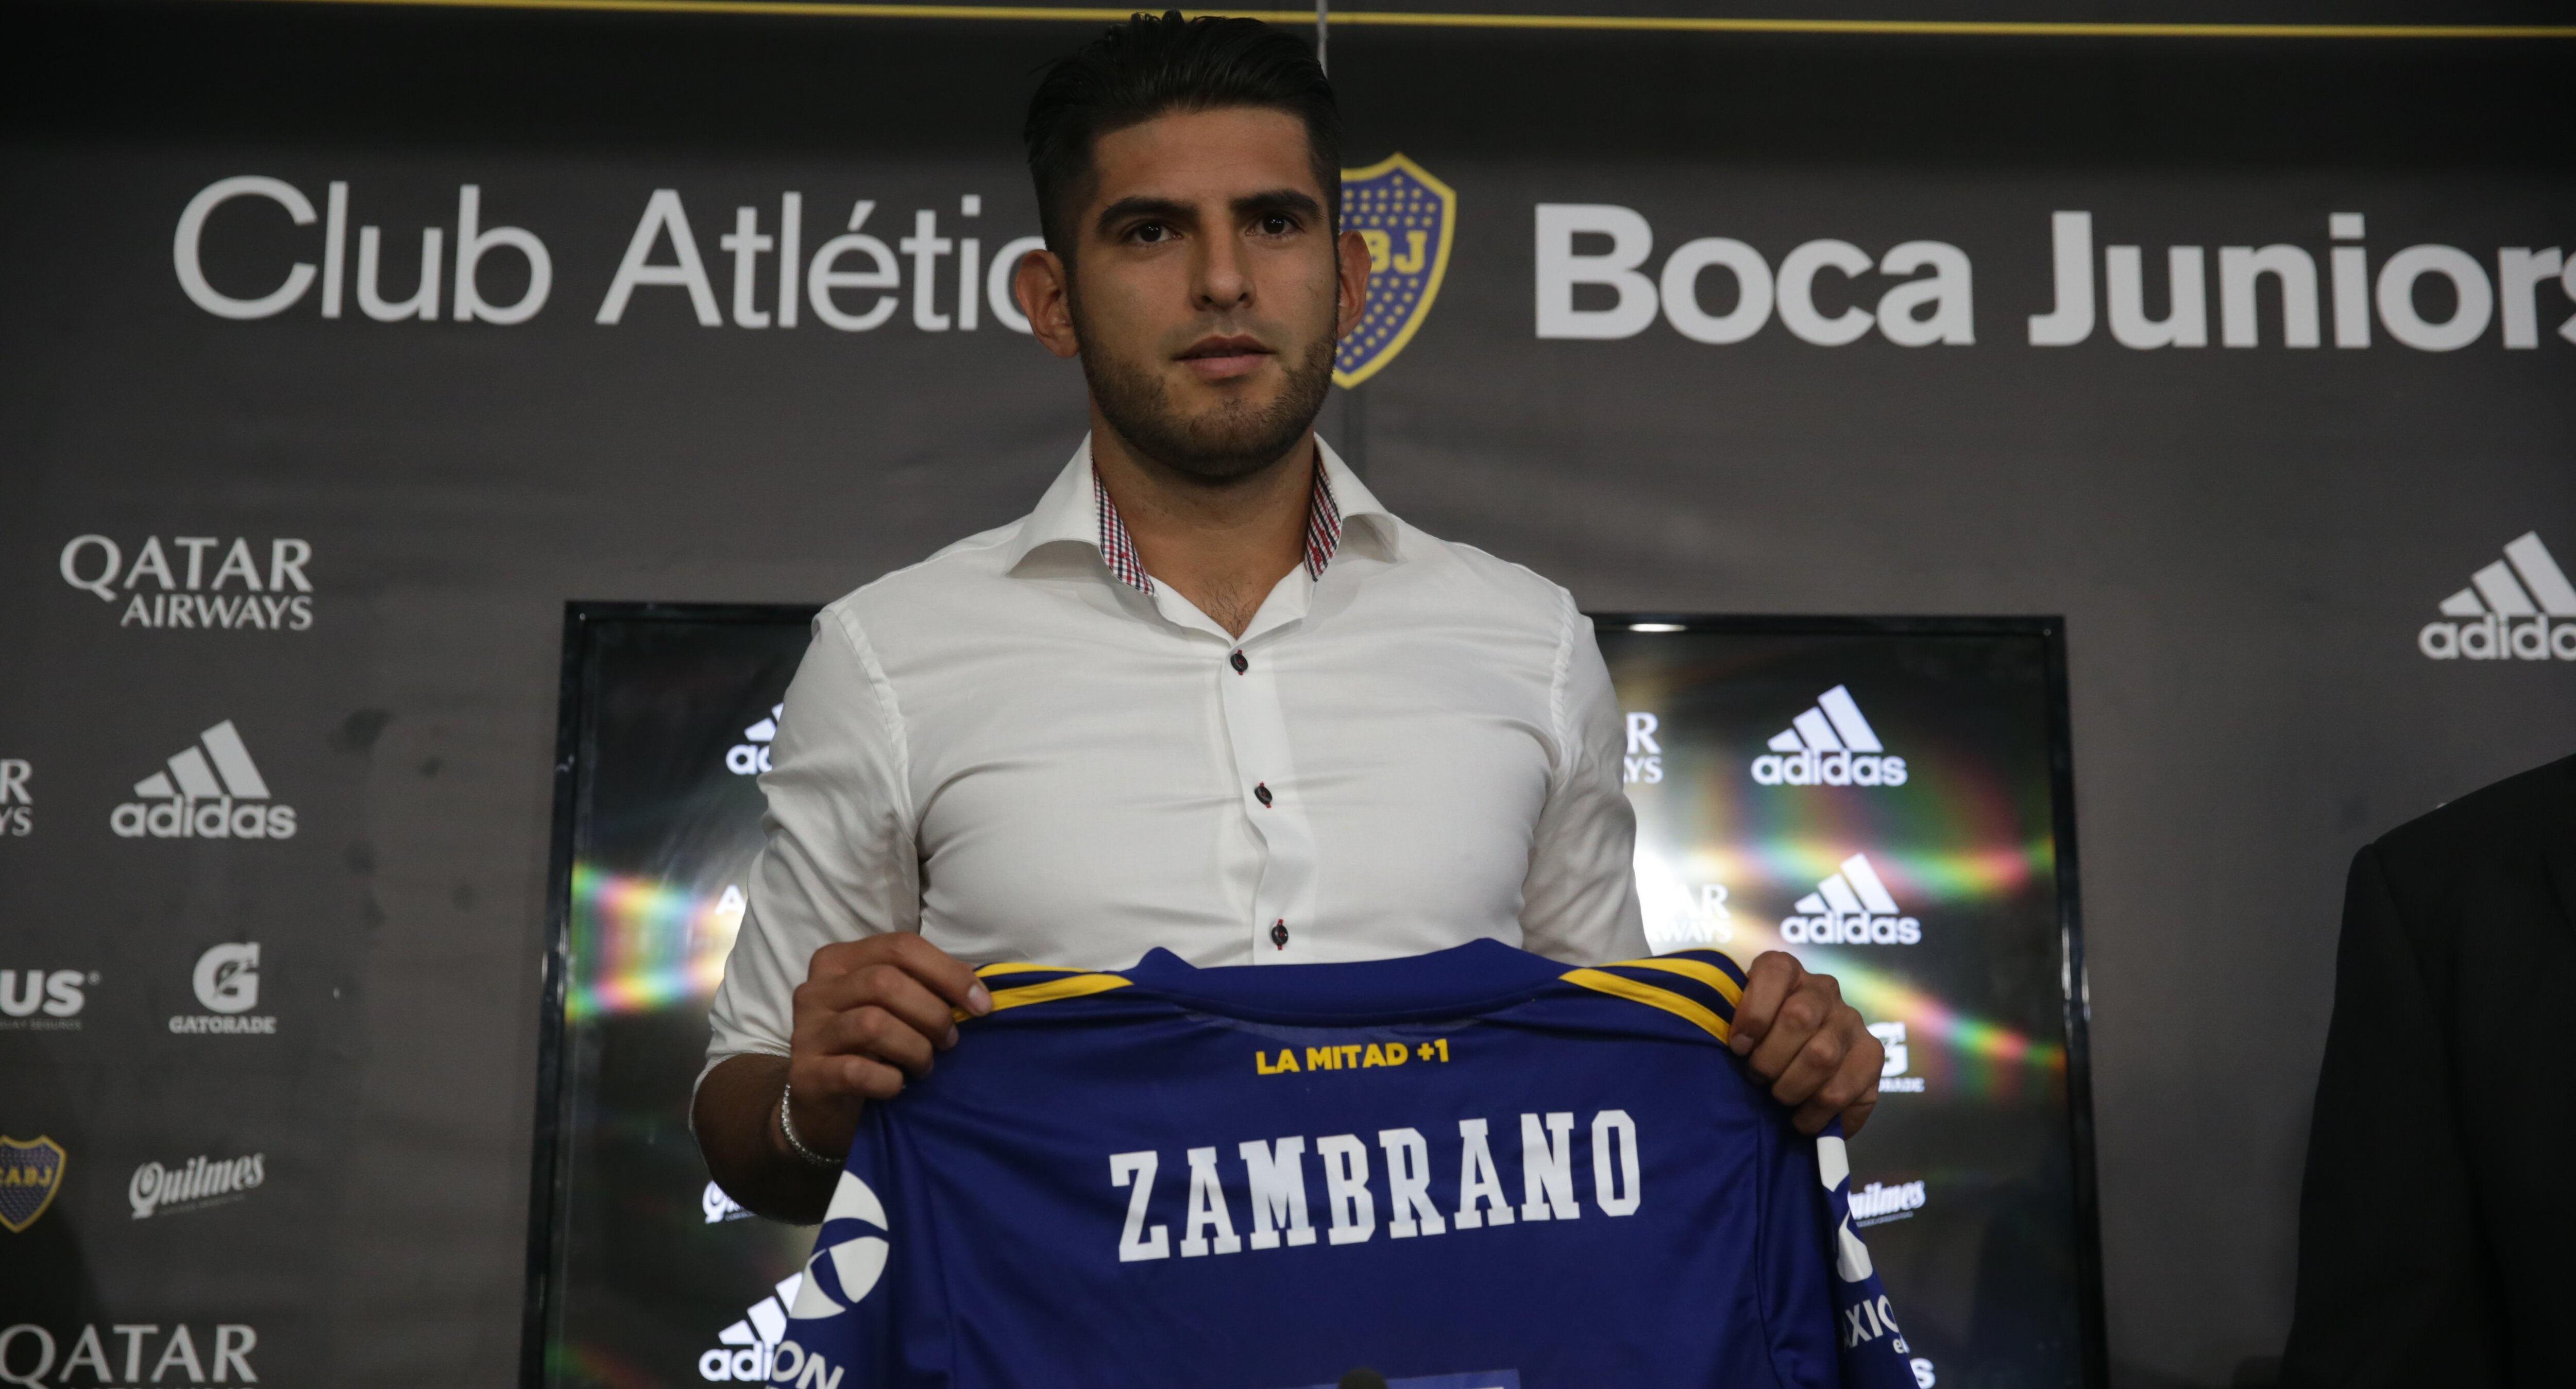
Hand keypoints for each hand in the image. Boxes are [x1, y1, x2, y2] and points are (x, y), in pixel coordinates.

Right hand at [782, 934, 990, 1160]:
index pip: (901, 947)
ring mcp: (806, 1031)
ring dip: (914, 1048)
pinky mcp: (805, 1074)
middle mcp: (816, 989)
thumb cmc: (867, 1048)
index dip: (949, 973)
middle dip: (932, 1013)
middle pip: (885, 982)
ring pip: (872, 1023)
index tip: (981, 1005)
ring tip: (925, 1065)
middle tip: (949, 1041)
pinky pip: (856, 1071)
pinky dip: (889, 1080)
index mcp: (840, 960)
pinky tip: (898, 1085)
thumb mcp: (891, 1008)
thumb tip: (976, 990)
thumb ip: (921, 988)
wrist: (820, 1104)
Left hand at [1731, 951, 1881, 1135]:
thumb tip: (1722, 1043)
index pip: (1775, 971)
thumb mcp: (1736, 1029)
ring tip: (1779, 1098)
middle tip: (1757, 1078)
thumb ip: (1729, 1025)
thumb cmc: (1755, 1050)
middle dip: (1769, 1059)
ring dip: (1792, 1087)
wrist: (1793, 1078)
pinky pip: (1845, 1089)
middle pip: (1800, 1017)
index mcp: (1786, 971)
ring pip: (1822, 1055)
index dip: (1753, 1012)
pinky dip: (1816, 1112)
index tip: (1737, 1047)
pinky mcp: (1871, 1056)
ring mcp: (1851, 1021)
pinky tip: (1801, 1118)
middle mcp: (1823, 990)